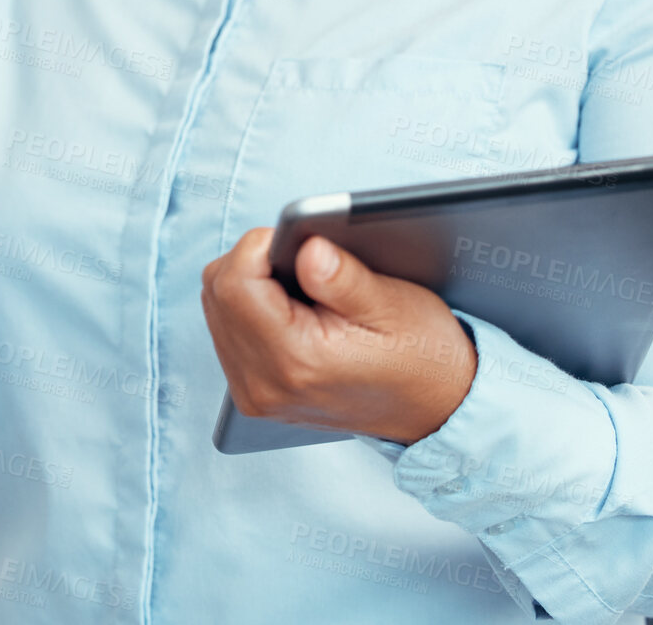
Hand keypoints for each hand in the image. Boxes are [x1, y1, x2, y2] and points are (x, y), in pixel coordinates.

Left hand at [201, 227, 476, 444]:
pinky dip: (251, 307)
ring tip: (299, 284)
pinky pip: (228, 331)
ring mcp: (254, 394)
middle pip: (218, 291)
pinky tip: (289, 307)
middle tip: (303, 261)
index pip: (236, 282)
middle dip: (253, 261)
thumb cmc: (421, 357)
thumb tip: (306, 249)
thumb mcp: (393, 306)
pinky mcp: (254, 394)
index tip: (298, 242)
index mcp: (296, 361)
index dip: (261, 246)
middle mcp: (263, 384)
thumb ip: (343, 277)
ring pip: (217, 308)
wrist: (435, 410)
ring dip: (250, 283)